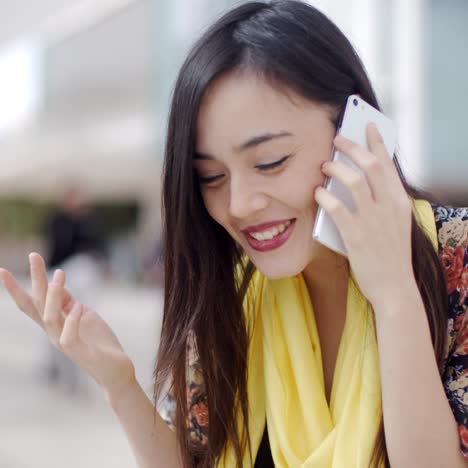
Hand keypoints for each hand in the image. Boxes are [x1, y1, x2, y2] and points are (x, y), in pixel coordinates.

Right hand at [0, 253, 135, 395]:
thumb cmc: (98, 341)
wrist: (115, 368)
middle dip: (35, 279)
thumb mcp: (82, 314)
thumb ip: (67, 302)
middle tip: (34, 255)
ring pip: (49, 317)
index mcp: (54, 323)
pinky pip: (68, 335)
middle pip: (37, 304)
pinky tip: (77, 306)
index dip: (16, 288)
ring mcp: (64, 342)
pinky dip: (71, 320)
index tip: (3, 270)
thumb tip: (55, 282)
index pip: (30, 304)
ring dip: (53, 295)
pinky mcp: (78, 351)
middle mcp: (54, 332)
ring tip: (60, 274)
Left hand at [315, 123, 413, 306]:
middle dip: (352, 147)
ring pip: (354, 181)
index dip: (377, 142)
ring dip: (336, 168)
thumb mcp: (394, 224)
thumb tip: (356, 182)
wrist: (394, 287)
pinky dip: (326, 196)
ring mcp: (374, 221)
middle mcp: (390, 207)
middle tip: (337, 139)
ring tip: (324, 165)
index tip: (367, 126)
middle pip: (371, 165)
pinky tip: (317, 192)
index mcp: (400, 202)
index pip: (388, 164)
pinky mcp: (357, 236)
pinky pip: (338, 208)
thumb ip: (381, 203)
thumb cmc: (390, 255)